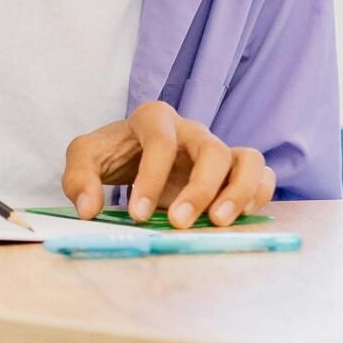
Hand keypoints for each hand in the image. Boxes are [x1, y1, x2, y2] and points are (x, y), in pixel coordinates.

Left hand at [61, 101, 277, 229]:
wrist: (131, 155)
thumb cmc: (113, 154)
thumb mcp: (85, 159)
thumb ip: (79, 179)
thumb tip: (88, 208)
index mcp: (154, 118)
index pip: (160, 143)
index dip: (151, 180)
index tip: (138, 215)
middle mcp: (192, 129)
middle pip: (212, 150)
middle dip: (199, 189)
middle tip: (179, 223)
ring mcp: (218, 148)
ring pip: (249, 159)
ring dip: (240, 192)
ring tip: (219, 222)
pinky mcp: (234, 169)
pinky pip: (262, 174)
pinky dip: (258, 195)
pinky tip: (236, 218)